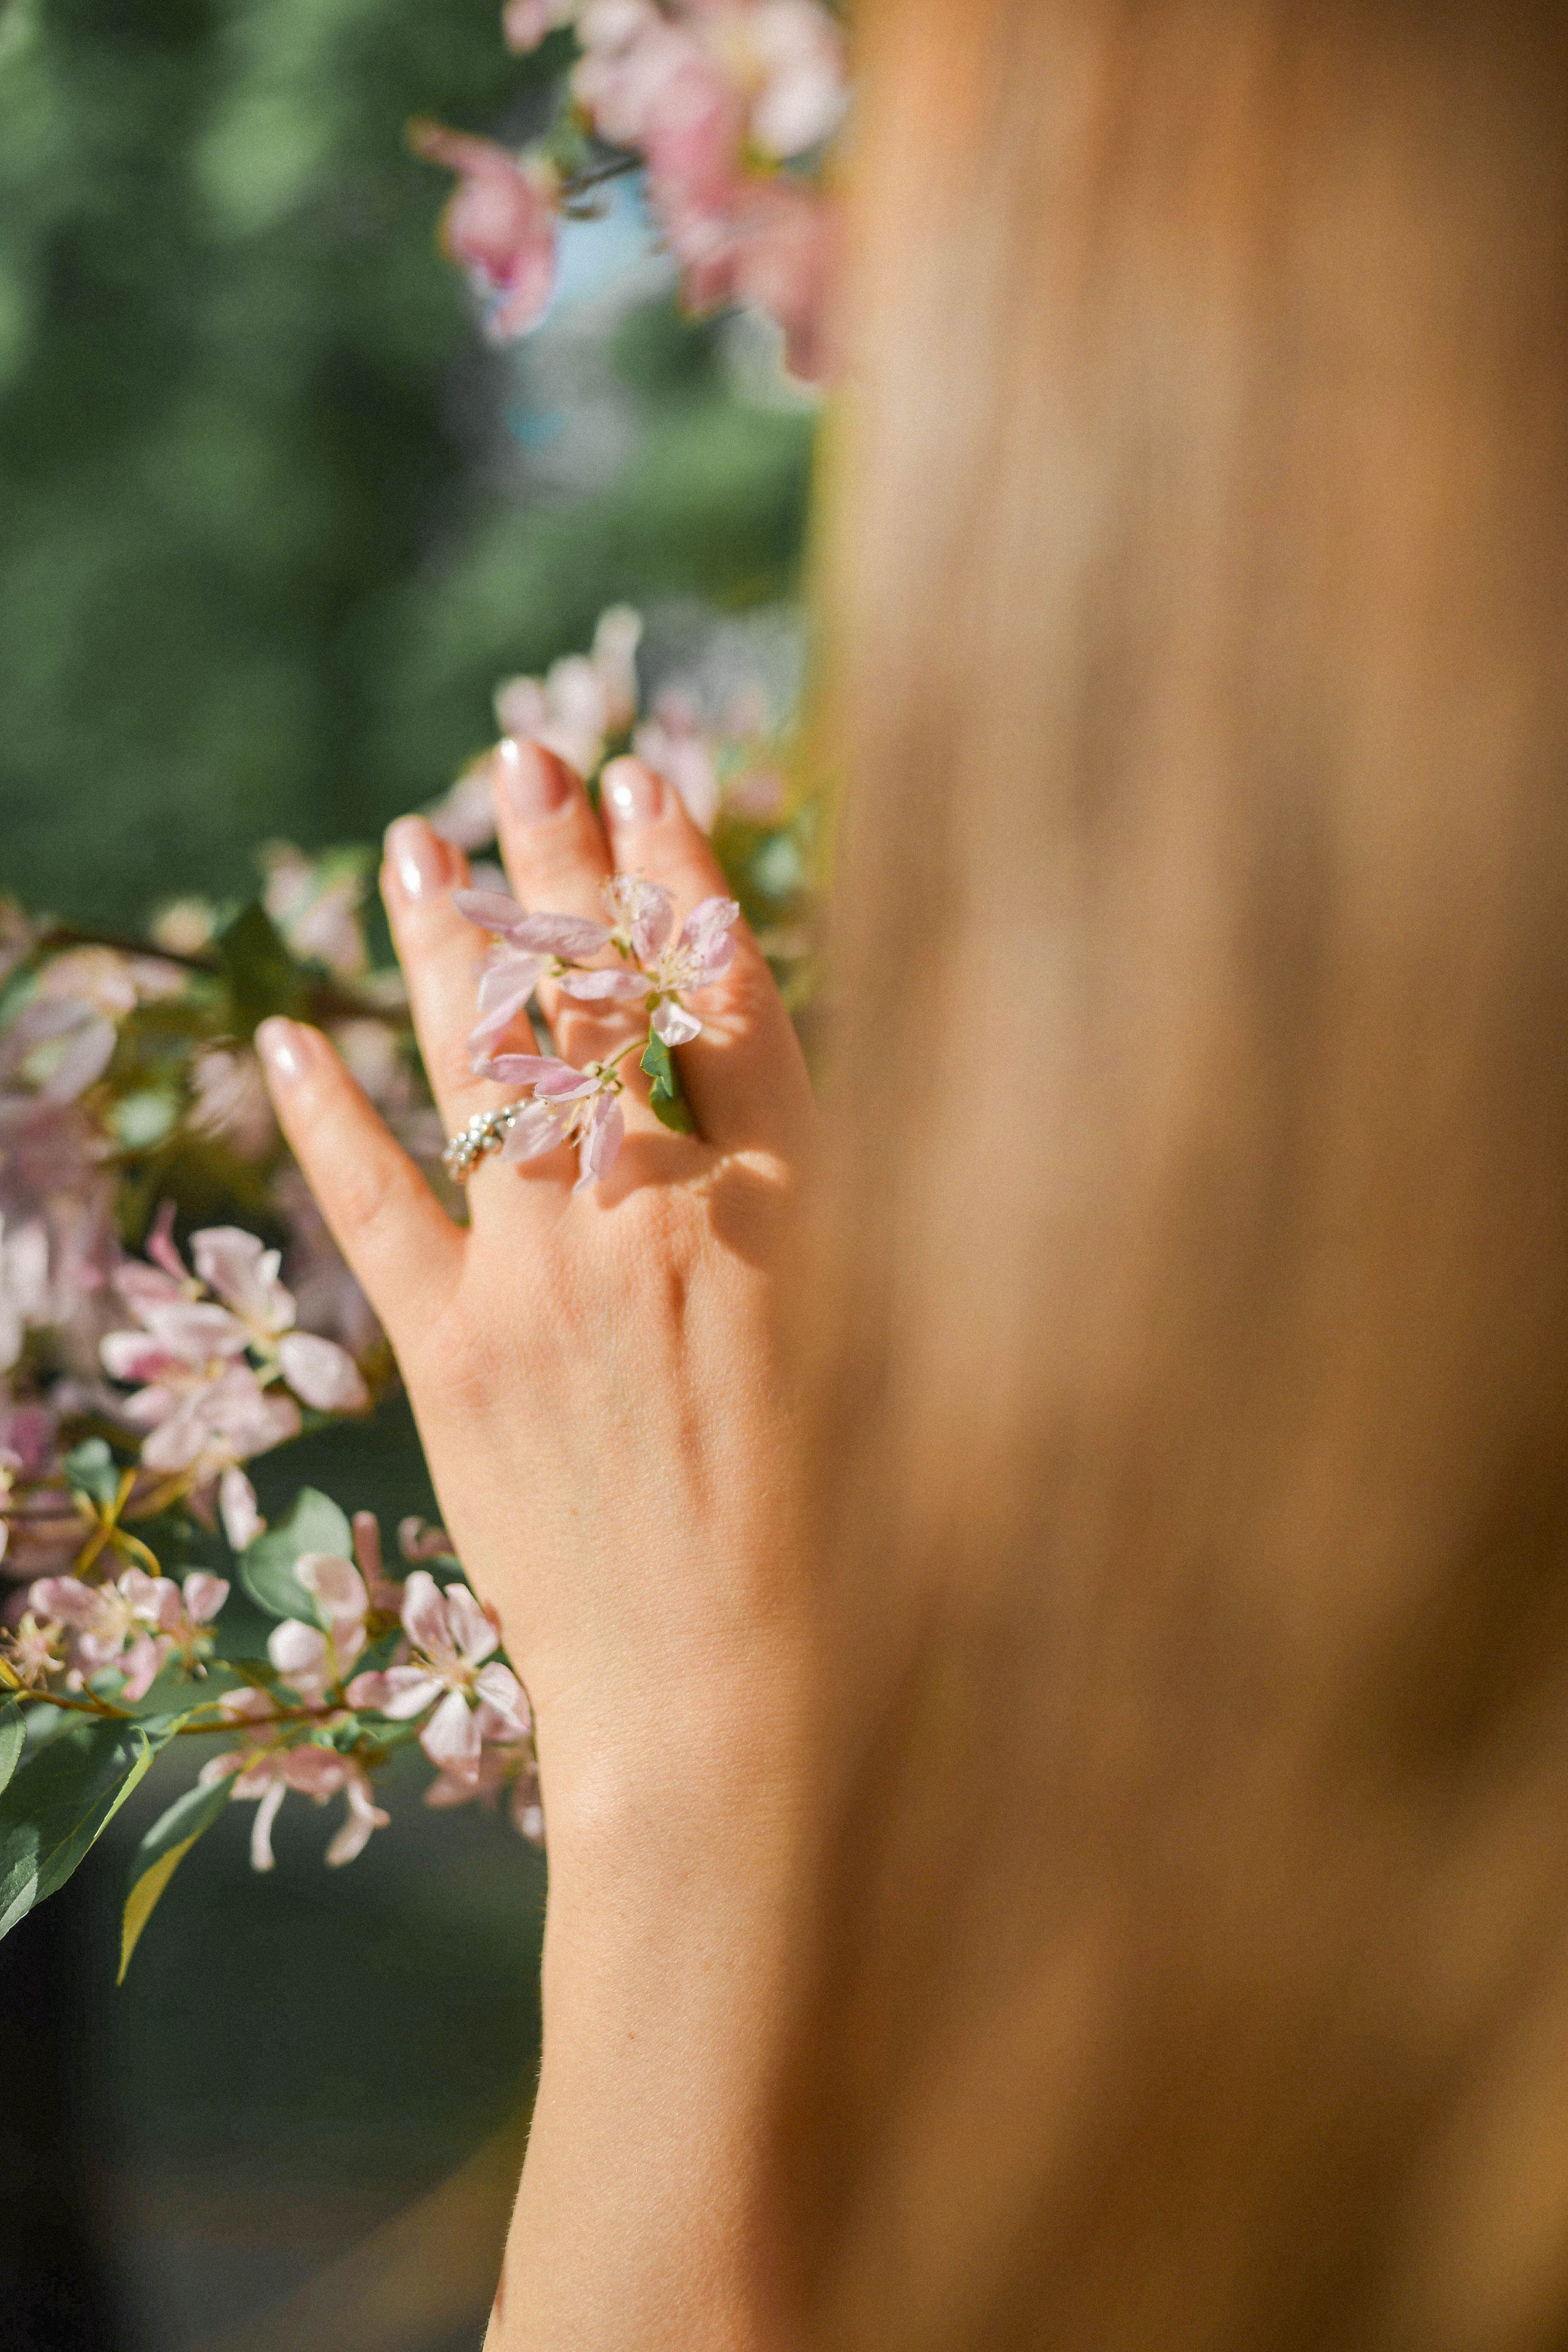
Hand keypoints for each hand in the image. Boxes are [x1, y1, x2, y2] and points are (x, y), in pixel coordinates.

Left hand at [256, 739, 815, 1826]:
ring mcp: (543, 1282)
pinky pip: (377, 1207)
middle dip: (556, 865)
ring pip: (483, 1068)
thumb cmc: (841, 1536)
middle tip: (522, 755)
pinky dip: (328, 1116)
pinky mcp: (453, 1356)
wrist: (722, 1690)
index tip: (652, 785)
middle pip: (596, 998)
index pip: (723, 998)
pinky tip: (290, 1037)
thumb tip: (751, 1093)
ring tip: (415, 840)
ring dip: (447, 941)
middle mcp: (656, 1217)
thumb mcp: (866, 1346)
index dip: (681, 879)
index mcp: (783, 1210)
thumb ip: (811, 1211)